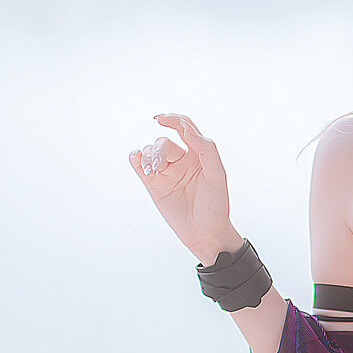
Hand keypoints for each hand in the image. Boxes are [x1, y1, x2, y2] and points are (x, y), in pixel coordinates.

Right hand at [128, 113, 237, 262]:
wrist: (206, 233)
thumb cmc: (216, 205)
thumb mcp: (217, 175)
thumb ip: (206, 149)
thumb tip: (187, 129)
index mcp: (198, 154)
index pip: (184, 127)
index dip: (172, 119)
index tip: (160, 119)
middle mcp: (181, 160)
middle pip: (163, 142)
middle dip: (159, 151)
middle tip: (159, 167)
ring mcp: (166, 172)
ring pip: (149, 151)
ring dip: (147, 156)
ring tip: (152, 171)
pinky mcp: (153, 184)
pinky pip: (139, 163)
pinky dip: (135, 157)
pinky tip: (138, 160)